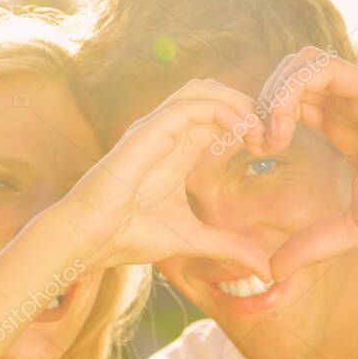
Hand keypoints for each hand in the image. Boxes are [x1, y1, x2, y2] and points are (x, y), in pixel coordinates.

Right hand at [59, 79, 272, 280]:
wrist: (89, 239)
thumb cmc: (128, 235)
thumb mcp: (192, 239)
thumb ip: (228, 247)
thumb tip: (265, 269)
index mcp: (179, 150)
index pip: (218, 116)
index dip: (247, 122)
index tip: (268, 146)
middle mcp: (168, 133)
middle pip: (213, 93)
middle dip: (246, 105)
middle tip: (267, 134)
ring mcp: (156, 129)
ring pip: (201, 89)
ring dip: (234, 101)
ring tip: (254, 128)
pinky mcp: (146, 132)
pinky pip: (187, 105)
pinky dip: (218, 108)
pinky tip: (238, 128)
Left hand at [261, 46, 357, 279]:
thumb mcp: (353, 228)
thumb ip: (313, 244)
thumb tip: (273, 271)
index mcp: (340, 126)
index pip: (286, 102)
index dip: (262, 120)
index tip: (258, 155)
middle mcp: (345, 104)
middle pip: (284, 75)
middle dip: (259, 104)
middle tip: (259, 146)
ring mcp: (357, 94)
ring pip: (298, 62)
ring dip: (273, 93)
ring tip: (274, 137)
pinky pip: (319, 66)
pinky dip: (291, 88)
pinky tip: (287, 127)